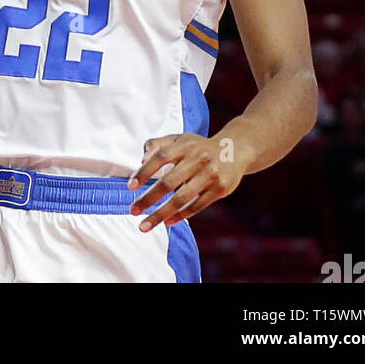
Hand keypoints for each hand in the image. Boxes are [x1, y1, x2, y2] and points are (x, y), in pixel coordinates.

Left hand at [128, 131, 245, 230]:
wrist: (234, 149)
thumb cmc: (198, 146)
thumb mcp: (179, 139)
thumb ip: (158, 145)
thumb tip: (141, 161)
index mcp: (185, 144)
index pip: (160, 157)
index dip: (144, 172)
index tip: (130, 186)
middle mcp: (198, 159)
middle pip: (168, 182)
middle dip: (148, 199)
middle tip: (133, 210)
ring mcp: (210, 175)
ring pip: (181, 199)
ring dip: (161, 214)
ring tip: (146, 225)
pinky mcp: (220, 189)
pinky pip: (197, 206)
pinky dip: (180, 215)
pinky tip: (168, 222)